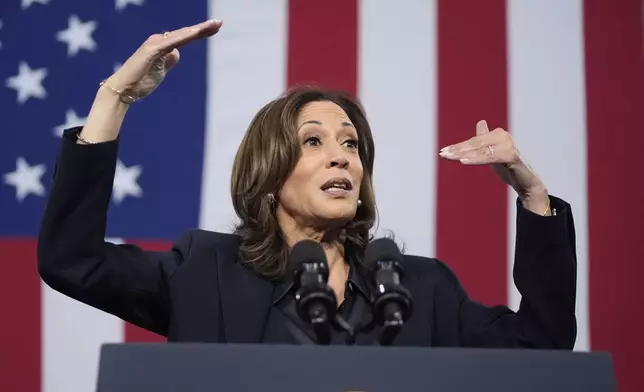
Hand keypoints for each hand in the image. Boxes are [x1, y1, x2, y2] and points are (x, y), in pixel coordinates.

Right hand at [103, 19, 221, 100]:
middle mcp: (159, 41)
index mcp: (162, 45)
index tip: (215, 29)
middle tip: (219, 23)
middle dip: (203, 28)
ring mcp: (156, 44)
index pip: (185, 38)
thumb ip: (168, 61)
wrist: (124, 89)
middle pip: (186, 34)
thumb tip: (176, 53)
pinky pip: (173, 42)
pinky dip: (185, 37)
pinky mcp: (153, 50)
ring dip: (198, 30)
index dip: (200, 33)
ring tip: (214, 25)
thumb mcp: (161, 71)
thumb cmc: (140, 81)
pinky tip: (197, 33)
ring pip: (182, 35)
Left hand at [439, 120, 550, 214]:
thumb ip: (485, 139)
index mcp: (497, 134)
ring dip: (463, 155)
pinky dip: (476, 159)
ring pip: (480, 151)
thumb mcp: (492, 152)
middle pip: (475, 145)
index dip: (458, 147)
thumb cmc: (508, 166)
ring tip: (449, 158)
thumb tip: (481, 122)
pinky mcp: (511, 156)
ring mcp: (508, 145)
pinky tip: (463, 161)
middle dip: (457, 150)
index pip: (473, 141)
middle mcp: (503, 136)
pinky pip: (489, 158)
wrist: (525, 182)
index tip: (443, 151)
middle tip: (442, 154)